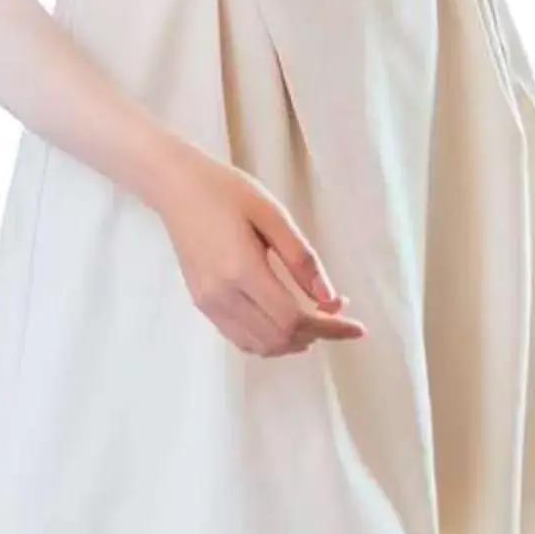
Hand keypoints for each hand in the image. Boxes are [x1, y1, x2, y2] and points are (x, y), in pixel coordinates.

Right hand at [152, 150, 366, 357]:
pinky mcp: (202, 304)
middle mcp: (222, 296)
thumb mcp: (272, 213)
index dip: (329, 328)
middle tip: (338, 317)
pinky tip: (284, 323)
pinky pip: (241, 338)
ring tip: (315, 321)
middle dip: (316, 335)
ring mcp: (209, 304)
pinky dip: (269, 340)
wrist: (176, 187)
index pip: (293, 319)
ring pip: (260, 345)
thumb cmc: (227, 191)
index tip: (357, 326)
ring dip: (293, 342)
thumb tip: (330, 299)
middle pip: (279, 338)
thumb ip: (301, 258)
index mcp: (242, 270)